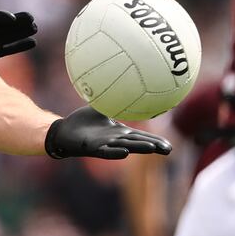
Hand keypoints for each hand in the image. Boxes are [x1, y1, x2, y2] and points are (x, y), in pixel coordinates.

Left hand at [45, 106, 171, 159]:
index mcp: (119, 133)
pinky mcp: (93, 149)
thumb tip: (122, 83)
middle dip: (153, 146)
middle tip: (169, 149)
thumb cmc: (84, 122)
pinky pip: (105, 151)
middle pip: (137, 144)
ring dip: (138, 148)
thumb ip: (112, 100)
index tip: (170, 145)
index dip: (155, 141)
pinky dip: (115, 153)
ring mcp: (105, 145)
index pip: (140, 137)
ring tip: (152, 148)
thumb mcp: (100, 109)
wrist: (65, 131)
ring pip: (125, 147)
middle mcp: (115, 140)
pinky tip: (124, 153)